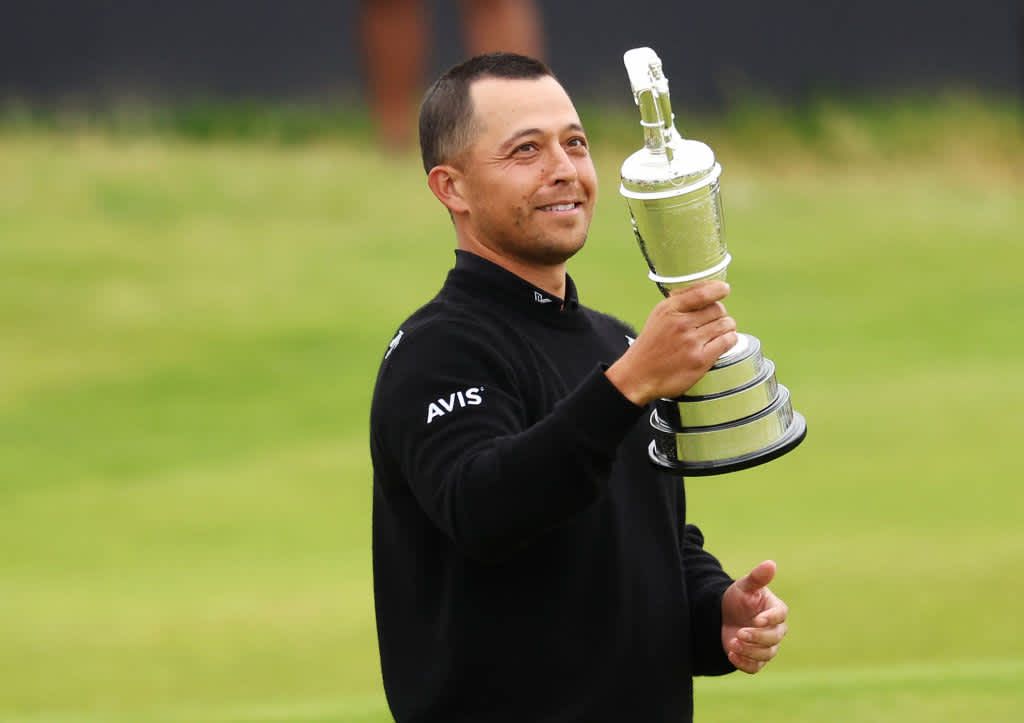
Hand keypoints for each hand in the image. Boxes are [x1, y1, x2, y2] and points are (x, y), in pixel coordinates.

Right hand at [605, 280, 737, 405]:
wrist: (638, 376)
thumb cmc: (651, 346)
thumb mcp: (658, 317)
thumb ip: (679, 302)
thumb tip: (707, 288)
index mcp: (669, 310)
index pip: (702, 293)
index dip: (718, 289)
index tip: (724, 289)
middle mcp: (680, 324)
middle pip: (718, 309)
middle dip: (720, 313)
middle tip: (715, 320)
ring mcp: (691, 342)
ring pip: (725, 324)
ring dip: (727, 327)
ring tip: (721, 331)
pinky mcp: (700, 360)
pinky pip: (727, 341)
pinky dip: (730, 339)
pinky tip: (724, 341)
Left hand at [721, 560, 788, 673]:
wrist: (723, 614)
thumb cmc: (738, 597)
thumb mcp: (745, 585)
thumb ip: (758, 577)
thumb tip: (771, 563)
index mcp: (776, 609)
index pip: (780, 616)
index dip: (771, 619)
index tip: (757, 620)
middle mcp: (776, 629)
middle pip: (775, 638)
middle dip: (757, 637)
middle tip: (739, 633)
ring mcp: (767, 645)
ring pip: (767, 654)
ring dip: (750, 651)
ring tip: (732, 643)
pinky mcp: (756, 658)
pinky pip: (755, 667)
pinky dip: (744, 663)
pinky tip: (731, 654)